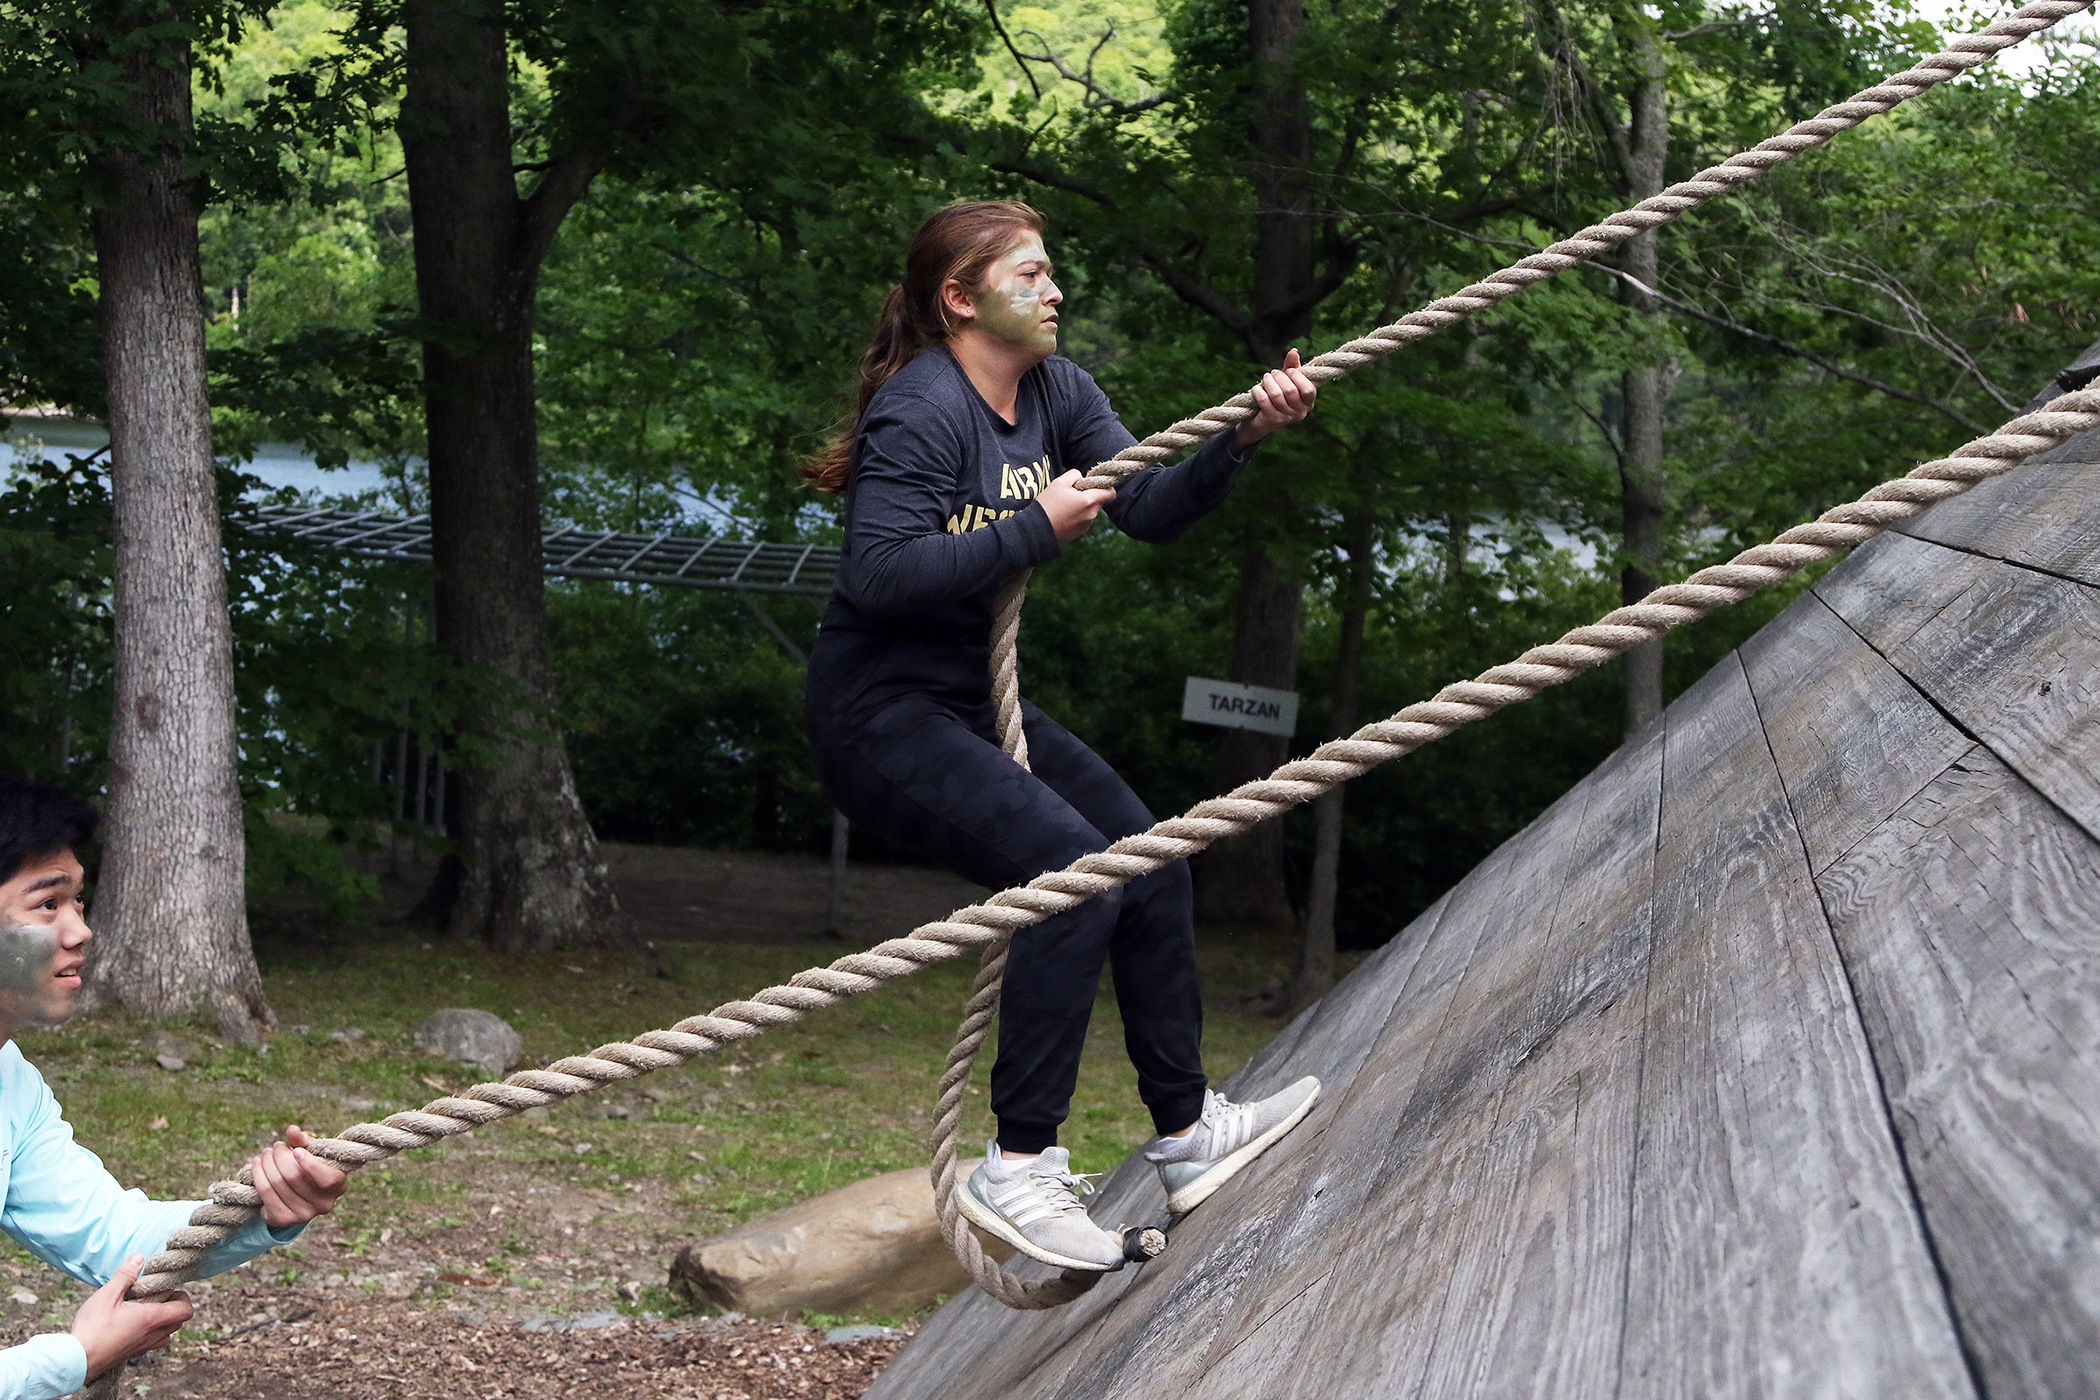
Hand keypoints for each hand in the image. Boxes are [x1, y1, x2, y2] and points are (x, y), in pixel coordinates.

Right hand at [70, 1255, 190, 1377]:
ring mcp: (142, 1348)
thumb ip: (125, 1276)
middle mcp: (152, 1335)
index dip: (182, 1297)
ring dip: (163, 1322)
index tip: (167, 1289)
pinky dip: (150, 1333)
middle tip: (156, 1296)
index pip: (186, 1310)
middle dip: (173, 1307)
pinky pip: (151, 1344)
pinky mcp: (131, 1355)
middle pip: (179, 1322)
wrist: (76, 1361)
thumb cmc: (92, 1328)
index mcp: (152, 1319)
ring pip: (167, 1335)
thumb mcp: (107, 1295)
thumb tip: (138, 1258)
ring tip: (145, 1310)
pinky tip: (131, 1324)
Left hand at [250, 1125, 347, 1228]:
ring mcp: (303, 1216)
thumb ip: (304, 1141)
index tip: (295, 1150)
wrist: (299, 1196)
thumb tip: (292, 1130)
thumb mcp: (312, 1153)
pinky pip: (265, 1194)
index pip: (326, 1178)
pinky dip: (258, 1176)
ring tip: (265, 1154)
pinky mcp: (283, 1220)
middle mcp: (324, 1205)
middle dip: (279, 1156)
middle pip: (294, 1176)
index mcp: (338, 1186)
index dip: (309, 1164)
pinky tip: (256, 1165)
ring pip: (276, 1184)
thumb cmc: (310, 1168)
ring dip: (266, 1164)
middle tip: (274, 1146)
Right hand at [1036, 468, 1115, 543]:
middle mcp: (1091, 515)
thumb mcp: (1059, 482)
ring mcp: (1086, 526)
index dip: (1105, 486)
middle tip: (1071, 494)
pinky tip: (1062, 515)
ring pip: (1090, 510)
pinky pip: (1083, 520)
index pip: (1111, 493)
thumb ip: (1075, 474)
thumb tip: (1082, 478)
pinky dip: (1076, 516)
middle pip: (1098, 501)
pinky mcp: (1079, 533)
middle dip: (1089, 495)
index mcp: (1089, 501)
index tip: (1092, 484)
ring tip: (1063, 506)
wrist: (1037, 529)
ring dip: (1082, 506)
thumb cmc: (1048, 504)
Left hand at [1234, 348, 1318, 447]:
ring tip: (1266, 377)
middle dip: (1279, 377)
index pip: (1309, 390)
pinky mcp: (1272, 420)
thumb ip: (1292, 366)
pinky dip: (1259, 392)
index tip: (1289, 370)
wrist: (1260, 421)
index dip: (1298, 378)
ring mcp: (1287, 418)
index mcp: (1308, 403)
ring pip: (1277, 395)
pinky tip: (1256, 388)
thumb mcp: (1286, 381)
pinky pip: (1265, 401)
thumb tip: (1294, 351)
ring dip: (1269, 382)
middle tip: (1272, 373)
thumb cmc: (1277, 396)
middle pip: (1290, 390)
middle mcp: (1300, 413)